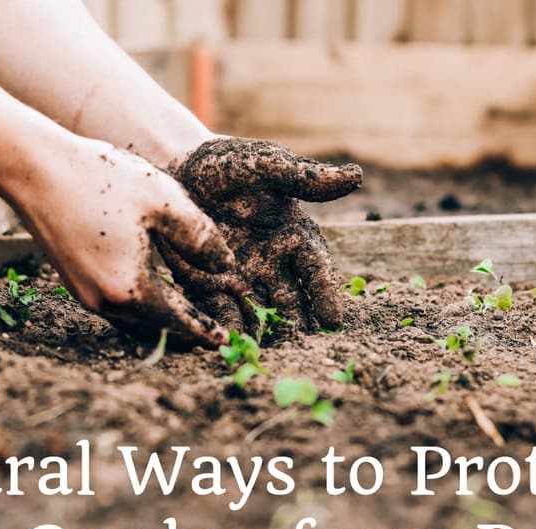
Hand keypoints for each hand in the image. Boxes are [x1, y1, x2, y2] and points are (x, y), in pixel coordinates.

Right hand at [14, 137, 234, 346]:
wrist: (35, 169)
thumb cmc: (101, 179)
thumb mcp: (164, 201)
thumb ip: (201, 238)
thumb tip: (226, 267)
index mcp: (130, 288)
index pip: (178, 321)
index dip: (204, 331)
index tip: (224, 341)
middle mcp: (104, 301)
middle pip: (155, 329)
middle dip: (184, 333)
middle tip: (211, 335)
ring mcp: (84, 294)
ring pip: (133, 321)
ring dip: (161, 322)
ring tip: (187, 318)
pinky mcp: (73, 281)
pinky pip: (116, 307)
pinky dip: (140, 308)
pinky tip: (153, 294)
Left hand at [158, 138, 362, 333]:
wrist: (179, 170)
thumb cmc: (230, 164)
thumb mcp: (267, 165)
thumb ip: (305, 177)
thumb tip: (356, 177)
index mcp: (295, 237)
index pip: (317, 271)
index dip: (326, 294)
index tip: (333, 320)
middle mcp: (274, 265)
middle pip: (293, 302)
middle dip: (298, 326)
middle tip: (302, 349)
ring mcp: (243, 279)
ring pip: (261, 314)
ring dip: (266, 335)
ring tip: (269, 356)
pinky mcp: (210, 287)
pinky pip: (222, 313)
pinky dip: (228, 329)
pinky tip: (230, 345)